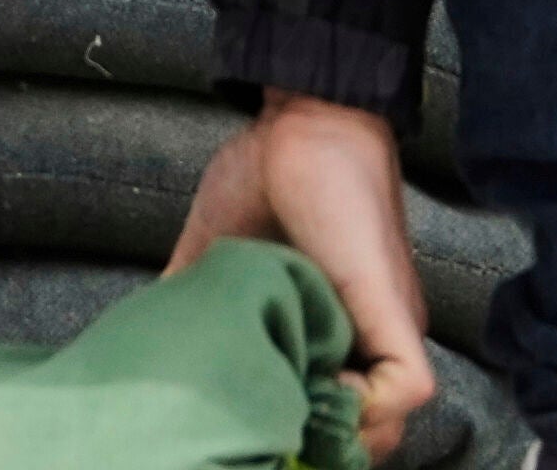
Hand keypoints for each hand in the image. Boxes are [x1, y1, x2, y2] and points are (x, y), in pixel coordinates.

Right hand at [167, 93, 440, 462]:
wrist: (301, 119)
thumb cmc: (266, 176)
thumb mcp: (216, 256)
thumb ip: (193, 300)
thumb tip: (148, 336)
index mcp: (334, 331)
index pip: (333, 418)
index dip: (300, 434)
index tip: (254, 428)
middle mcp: (369, 341)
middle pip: (365, 436)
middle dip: (314, 446)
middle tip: (265, 429)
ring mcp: (387, 329)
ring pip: (390, 425)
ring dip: (338, 432)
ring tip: (284, 411)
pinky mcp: (394, 313)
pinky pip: (408, 389)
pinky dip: (369, 407)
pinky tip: (318, 386)